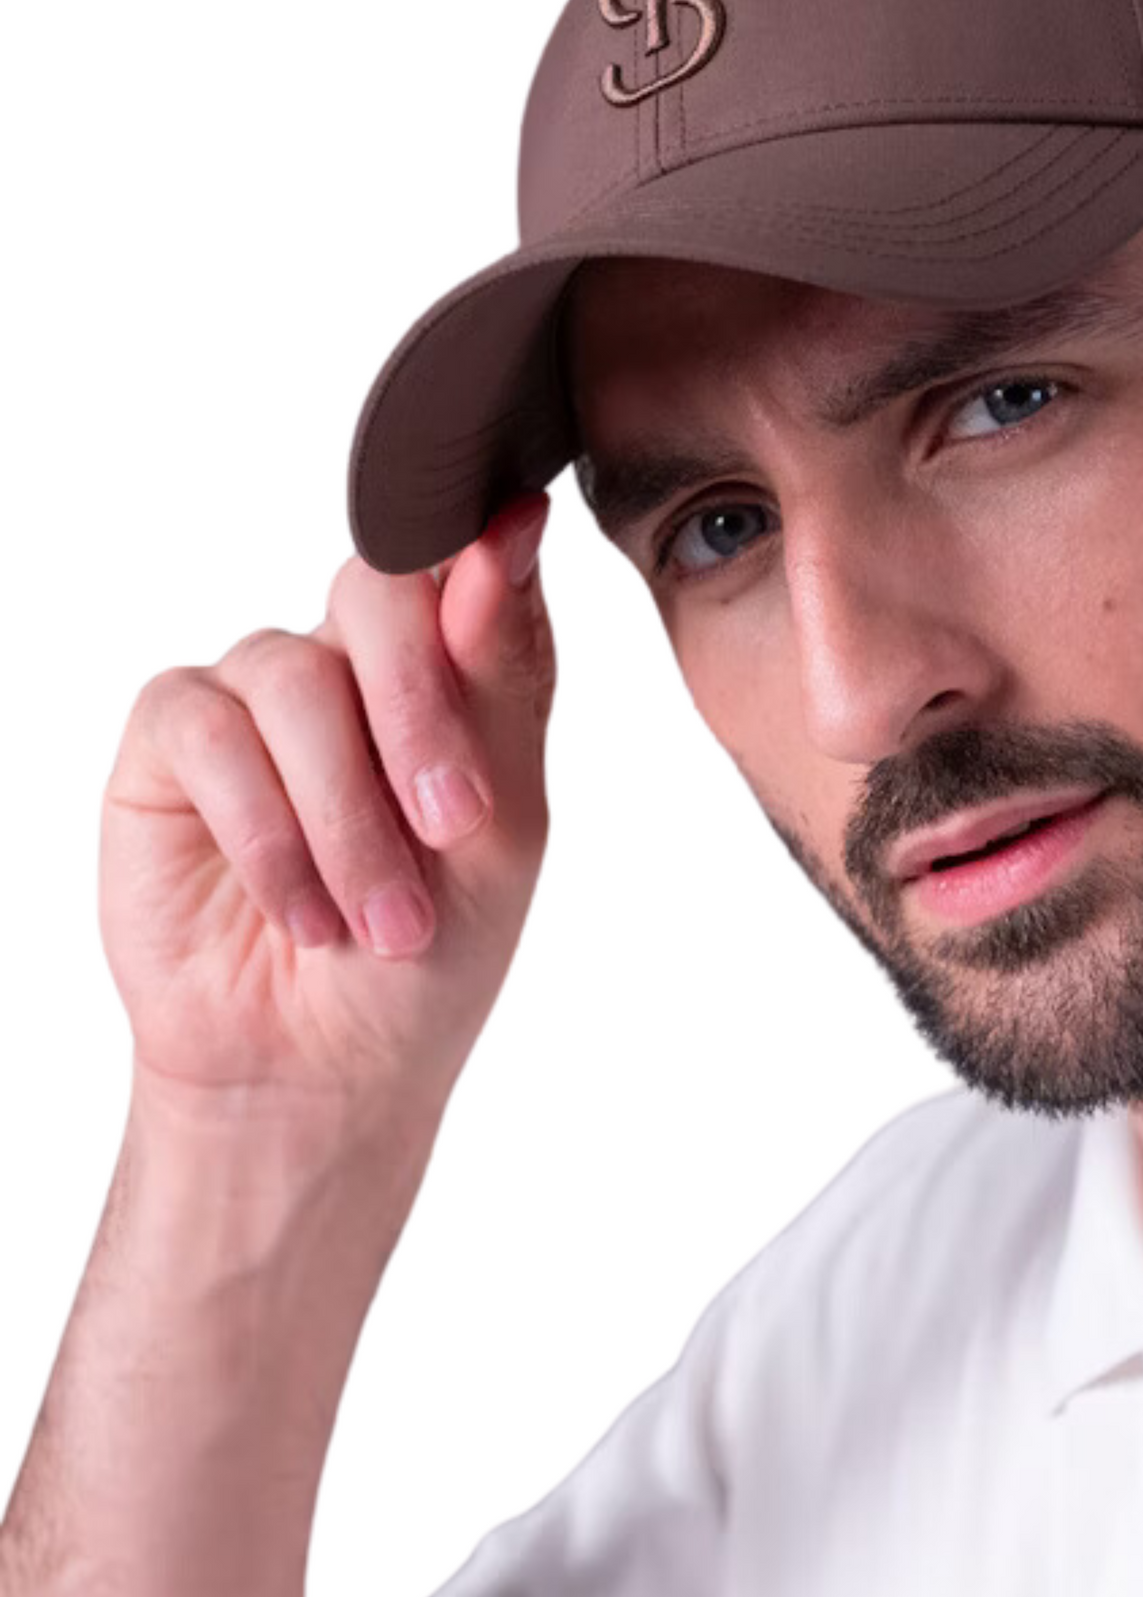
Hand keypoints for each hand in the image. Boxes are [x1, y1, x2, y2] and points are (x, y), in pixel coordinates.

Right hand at [97, 491, 557, 1140]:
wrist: (330, 1070)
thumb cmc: (433, 951)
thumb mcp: (500, 824)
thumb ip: (499, 677)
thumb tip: (511, 529)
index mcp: (453, 668)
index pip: (469, 567)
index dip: (483, 548)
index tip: (515, 527)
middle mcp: (353, 663)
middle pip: (377, 589)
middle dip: (422, 706)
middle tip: (456, 825)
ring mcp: (259, 693)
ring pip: (295, 676)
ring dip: (348, 813)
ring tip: (383, 921)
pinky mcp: (173, 741)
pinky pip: (207, 730)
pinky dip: (267, 830)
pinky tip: (304, 911)